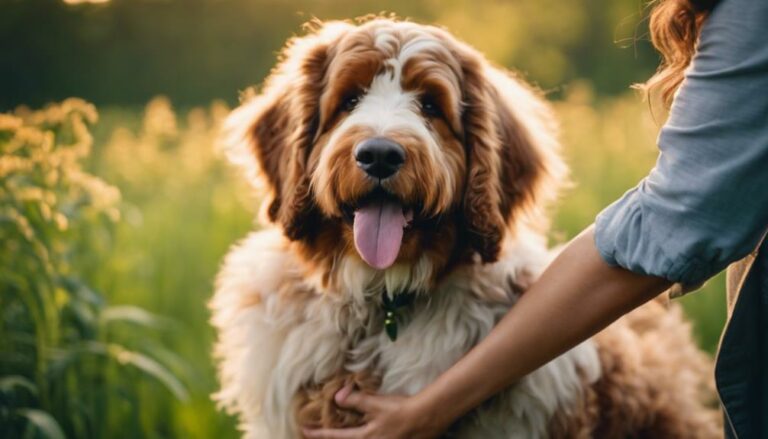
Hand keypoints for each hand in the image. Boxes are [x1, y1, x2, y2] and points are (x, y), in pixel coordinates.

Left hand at [301, 384, 446, 438]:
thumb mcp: (376, 404)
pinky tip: (365, 429)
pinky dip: (364, 435)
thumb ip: (356, 401)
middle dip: (333, 436)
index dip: (318, 433)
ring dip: (348, 435)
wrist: (427, 418)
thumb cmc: (401, 411)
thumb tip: (337, 397)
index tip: (304, 430)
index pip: (336, 436)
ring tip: (341, 430)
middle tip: (317, 432)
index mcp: (365, 437)